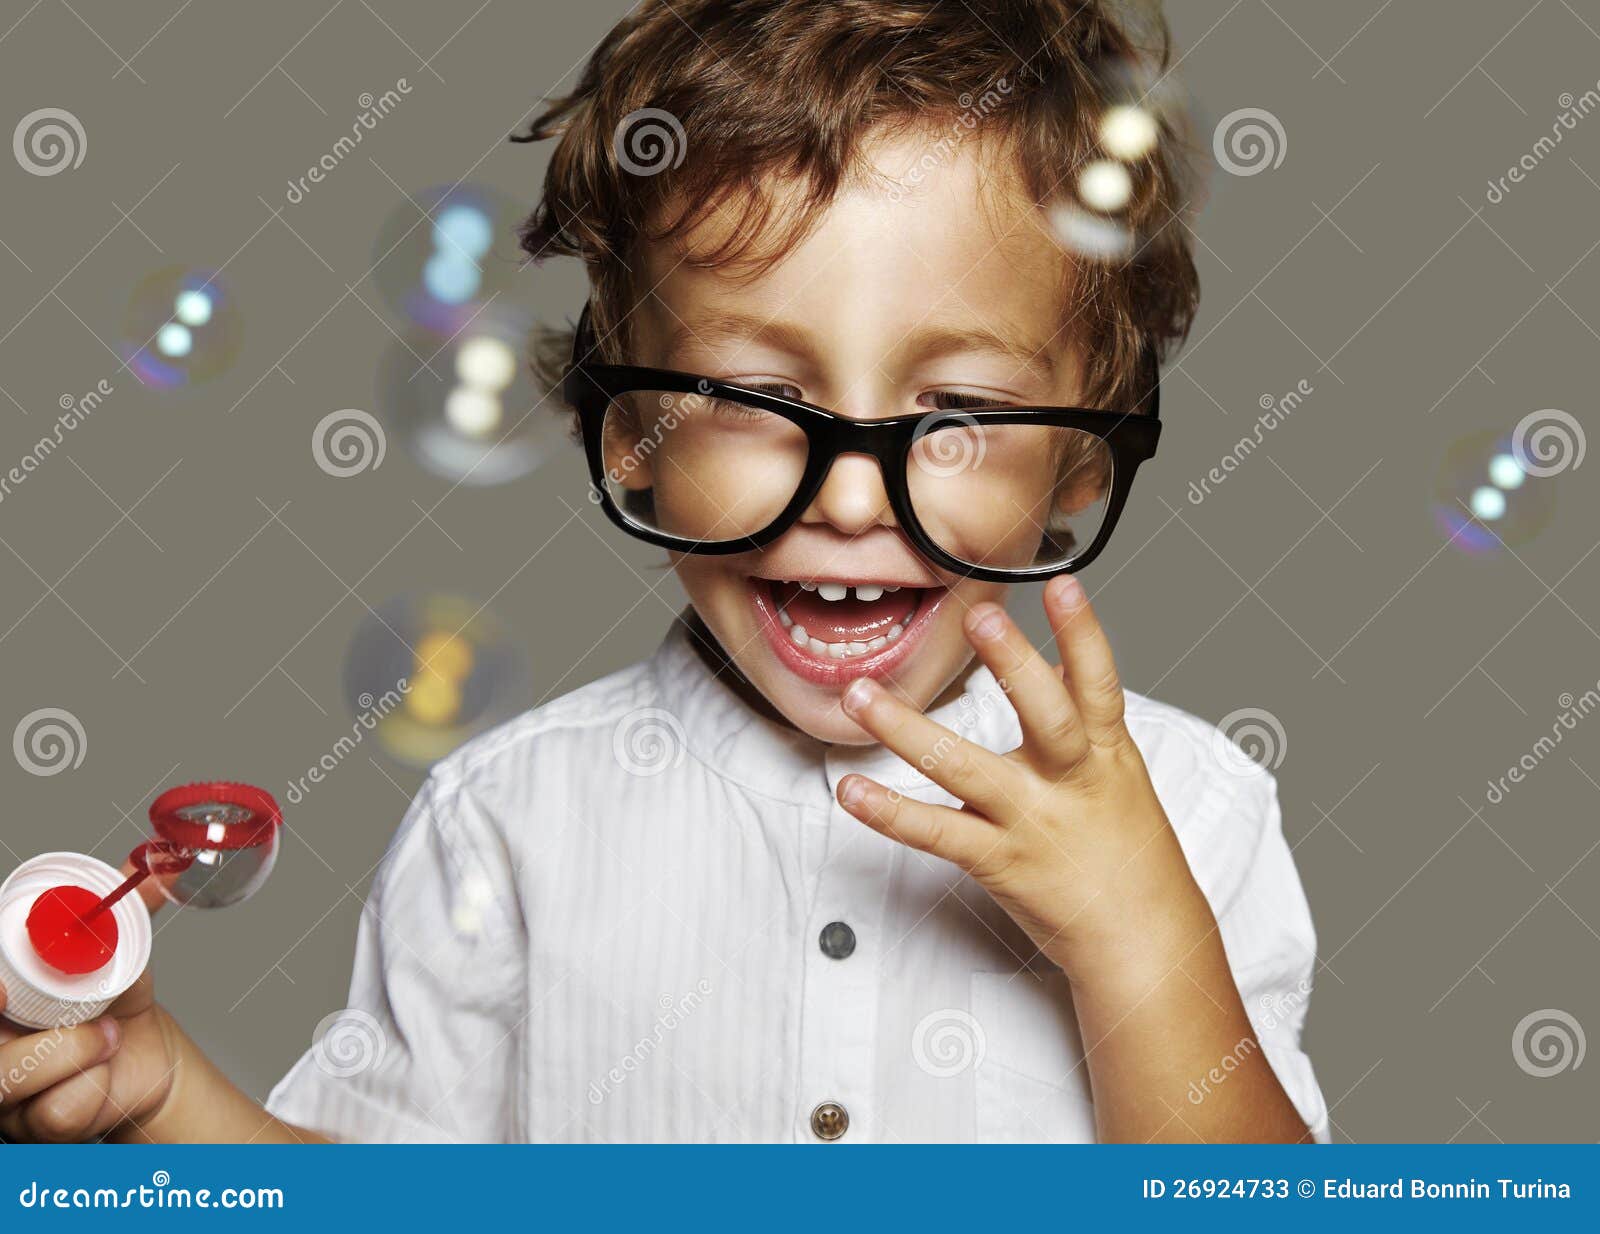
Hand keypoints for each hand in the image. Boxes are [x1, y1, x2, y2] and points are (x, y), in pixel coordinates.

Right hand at [0, 863, 176, 1142]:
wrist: (148, 1054)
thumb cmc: (115, 1001)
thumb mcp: (119, 951)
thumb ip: (124, 911)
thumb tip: (153, 870)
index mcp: (1, 996)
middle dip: (1, 1021)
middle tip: (31, 1000)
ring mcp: (6, 1090)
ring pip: (8, 1078)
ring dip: (72, 1048)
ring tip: (108, 1034)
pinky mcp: (34, 1126)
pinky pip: (55, 1108)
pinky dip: (94, 1082)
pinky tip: (106, 1069)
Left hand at [836, 574, 1211, 982]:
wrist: (1143, 942)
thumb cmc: (1129, 855)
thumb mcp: (1121, 774)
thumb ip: (1086, 716)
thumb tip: (1064, 657)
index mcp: (1106, 754)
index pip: (1099, 683)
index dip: (1084, 632)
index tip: (1063, 583)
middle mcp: (1070, 782)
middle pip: (1046, 714)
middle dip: (1015, 663)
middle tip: (979, 613)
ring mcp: (1031, 822)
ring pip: (966, 768)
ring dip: (907, 729)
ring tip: (860, 694)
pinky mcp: (998, 862)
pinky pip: (936, 833)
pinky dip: (890, 813)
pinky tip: (852, 792)